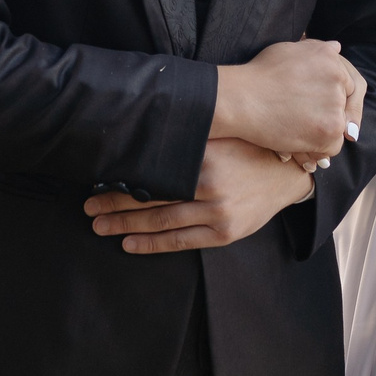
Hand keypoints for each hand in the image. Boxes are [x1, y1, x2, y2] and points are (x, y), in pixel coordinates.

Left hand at [83, 138, 315, 253]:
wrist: (287, 174)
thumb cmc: (248, 148)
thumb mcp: (220, 134)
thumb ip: (188, 136)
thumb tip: (142, 131)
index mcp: (205, 157)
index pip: (153, 170)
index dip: (122, 178)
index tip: (97, 180)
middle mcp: (211, 187)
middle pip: (151, 197)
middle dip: (114, 204)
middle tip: (88, 208)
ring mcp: (219, 213)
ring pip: (161, 221)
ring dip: (125, 225)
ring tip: (100, 226)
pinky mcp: (226, 233)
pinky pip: (181, 242)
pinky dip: (152, 244)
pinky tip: (129, 244)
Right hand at [213, 38, 363, 161]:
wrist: (242, 98)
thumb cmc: (258, 74)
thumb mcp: (289, 49)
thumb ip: (316, 51)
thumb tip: (337, 48)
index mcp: (331, 57)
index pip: (349, 83)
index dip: (341, 99)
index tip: (335, 112)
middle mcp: (338, 77)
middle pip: (346, 105)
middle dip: (333, 117)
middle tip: (321, 130)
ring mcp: (336, 103)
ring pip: (341, 126)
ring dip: (324, 133)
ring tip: (301, 137)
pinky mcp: (330, 128)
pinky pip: (334, 146)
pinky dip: (319, 150)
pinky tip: (301, 146)